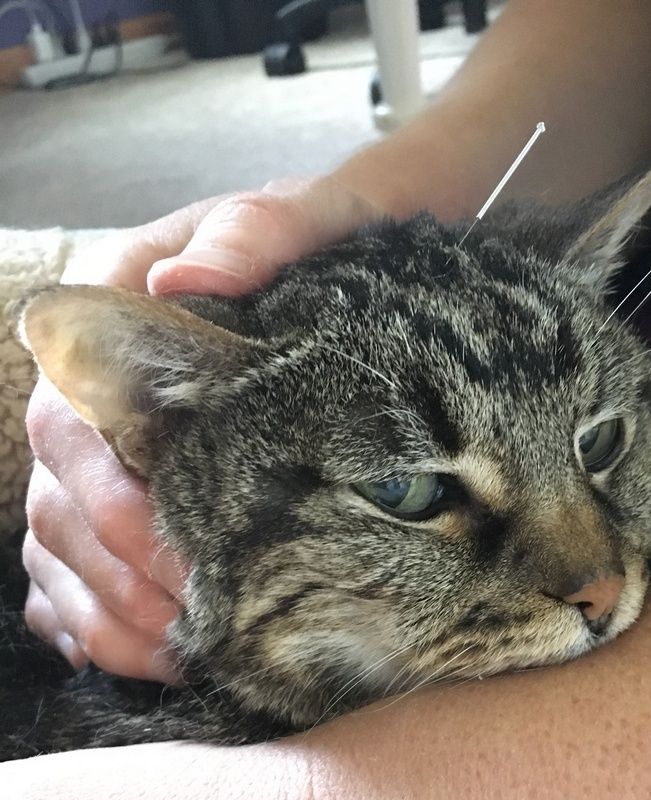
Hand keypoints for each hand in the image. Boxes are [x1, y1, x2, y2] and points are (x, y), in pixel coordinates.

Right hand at [23, 176, 381, 681]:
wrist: (340, 249)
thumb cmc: (320, 236)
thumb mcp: (300, 216)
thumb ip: (249, 233)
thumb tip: (178, 287)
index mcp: (114, 314)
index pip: (77, 414)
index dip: (114, 492)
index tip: (180, 553)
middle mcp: (94, 380)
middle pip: (64, 490)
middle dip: (120, 567)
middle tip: (194, 622)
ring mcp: (107, 433)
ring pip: (61, 533)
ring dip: (107, 604)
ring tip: (176, 654)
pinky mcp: (128, 472)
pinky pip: (76, 550)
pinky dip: (92, 606)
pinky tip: (135, 646)